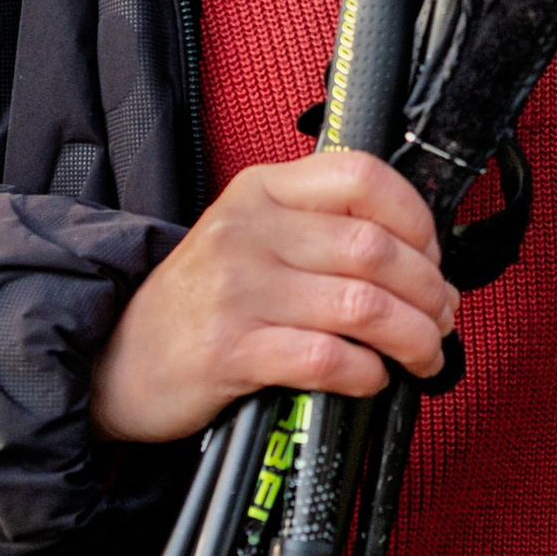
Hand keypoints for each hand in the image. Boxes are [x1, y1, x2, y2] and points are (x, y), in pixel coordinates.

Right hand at [89, 147, 454, 446]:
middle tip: (441, 317)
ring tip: (422, 353)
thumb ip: (318, 229)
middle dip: (428, 290)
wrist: (114, 360)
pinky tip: (371, 378)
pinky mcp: (228, 350)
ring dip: (411, 336)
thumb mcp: (249, 238)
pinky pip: (327, 358)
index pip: (362, 177)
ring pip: (361, 304)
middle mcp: (248, 231)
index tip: (433, 255)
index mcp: (261, 191)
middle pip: (374, 248)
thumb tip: (419, 255)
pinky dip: (366, 373)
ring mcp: (236, 290)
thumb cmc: (198, 305)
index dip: (416, 218)